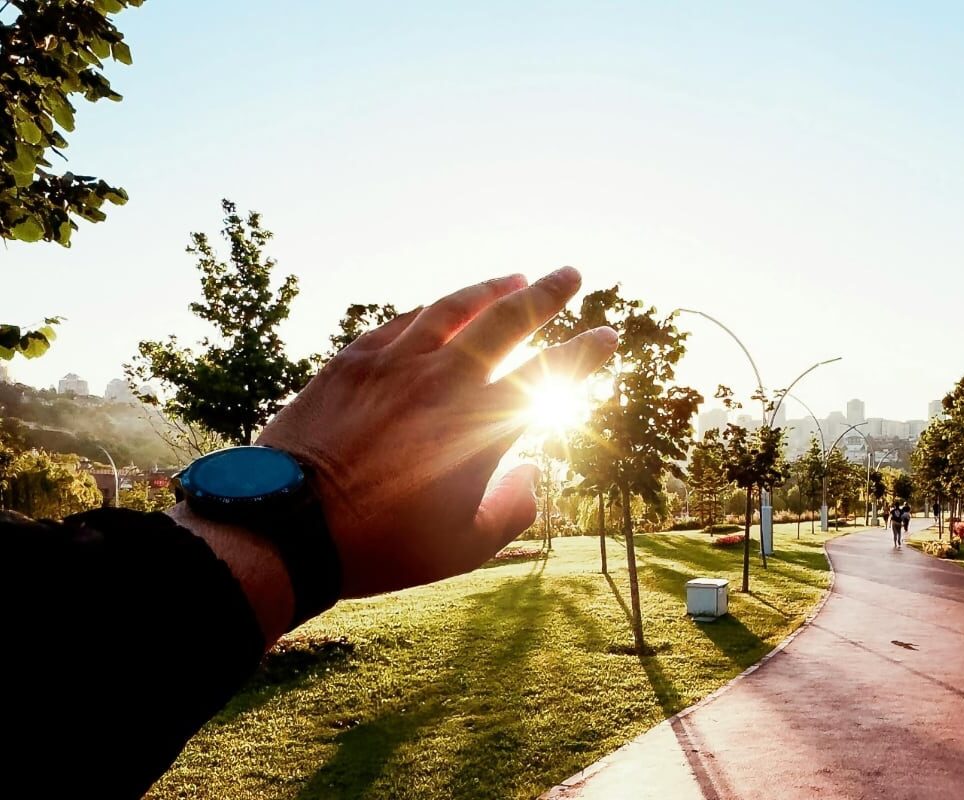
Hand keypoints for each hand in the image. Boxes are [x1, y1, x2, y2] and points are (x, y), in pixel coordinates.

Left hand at [258, 267, 616, 597]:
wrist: (287, 526)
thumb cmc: (383, 545)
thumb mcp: (465, 546)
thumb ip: (513, 507)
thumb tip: (530, 472)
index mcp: (482, 422)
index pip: (550, 372)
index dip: (586, 351)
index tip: (608, 333)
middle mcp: (443, 379)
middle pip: (507, 320)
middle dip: (546, 294)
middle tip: (570, 274)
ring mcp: (394, 363)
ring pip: (452, 308)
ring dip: (489, 289)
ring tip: (513, 278)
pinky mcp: (351, 362)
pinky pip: (399, 321)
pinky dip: (429, 311)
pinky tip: (437, 308)